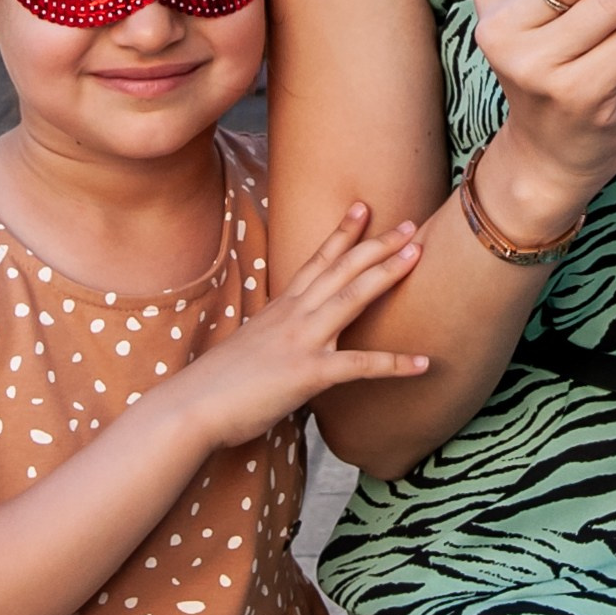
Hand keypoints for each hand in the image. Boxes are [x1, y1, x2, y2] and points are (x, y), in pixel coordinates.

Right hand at [186, 204, 430, 448]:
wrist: (191, 407)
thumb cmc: (217, 386)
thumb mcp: (251, 350)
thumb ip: (276, 341)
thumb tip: (290, 349)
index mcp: (280, 309)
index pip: (316, 261)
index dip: (342, 233)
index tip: (362, 207)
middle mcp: (293, 316)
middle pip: (342, 268)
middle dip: (378, 243)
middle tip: (411, 224)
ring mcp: (302, 340)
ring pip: (352, 296)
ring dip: (387, 273)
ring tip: (419, 254)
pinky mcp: (308, 373)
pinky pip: (360, 366)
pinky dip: (395, 364)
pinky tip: (425, 363)